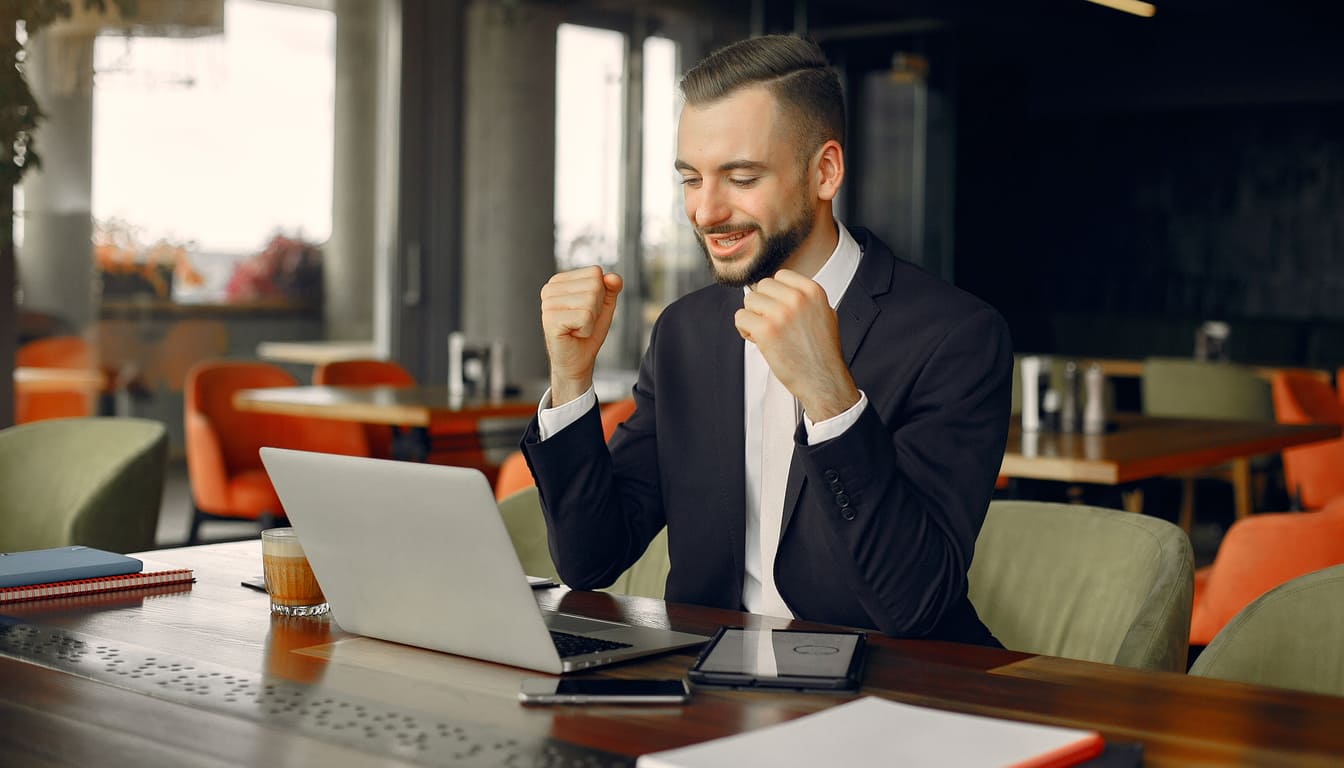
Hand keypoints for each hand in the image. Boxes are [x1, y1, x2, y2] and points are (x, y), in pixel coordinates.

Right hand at [540, 266, 622, 405]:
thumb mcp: (604, 307)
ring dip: (591, 320)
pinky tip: (573, 334)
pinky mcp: (550, 319)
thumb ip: (611, 288)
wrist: (577, 361)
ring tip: (578, 328)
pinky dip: (586, 329)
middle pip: (594, 285)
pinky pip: (585, 316)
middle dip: (596, 308)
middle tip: (583, 322)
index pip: (595, 272)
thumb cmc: (587, 334)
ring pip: (590, 300)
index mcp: (560, 281)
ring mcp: (547, 303)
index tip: (588, 310)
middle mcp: (550, 288)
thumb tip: (613, 277)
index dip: (601, 294)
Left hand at [735, 269, 859, 421]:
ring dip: (753, 317)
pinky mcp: (766, 330)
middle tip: (771, 324)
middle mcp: (797, 298)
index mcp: (813, 291)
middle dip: (763, 305)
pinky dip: (744, 330)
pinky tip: (758, 340)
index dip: (775, 294)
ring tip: (766, 334)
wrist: (823, 380)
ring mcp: (781, 313)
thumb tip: (782, 288)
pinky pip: (741, 317)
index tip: (779, 309)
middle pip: (762, 286)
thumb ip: (805, 298)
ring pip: (749, 301)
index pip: (780, 275)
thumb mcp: (824, 314)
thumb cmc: (822, 352)